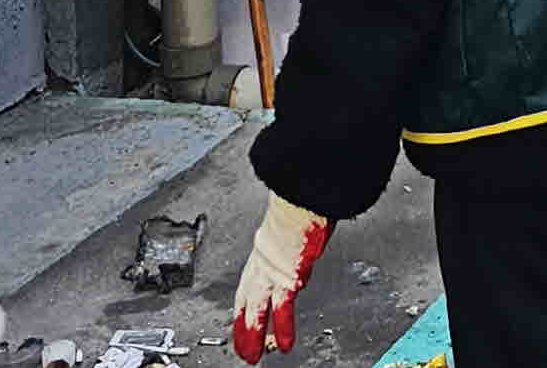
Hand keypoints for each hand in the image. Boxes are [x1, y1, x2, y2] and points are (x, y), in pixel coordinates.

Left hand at [229, 195, 333, 360]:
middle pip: (247, 302)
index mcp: (263, 250)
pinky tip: (284, 345)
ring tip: (254, 357)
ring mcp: (272, 272)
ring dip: (254, 336)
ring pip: (258, 311)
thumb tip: (305, 231)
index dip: (242, 306)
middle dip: (242, 328)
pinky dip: (283, 328)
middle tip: (242, 349)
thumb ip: (293, 232)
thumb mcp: (291, 219)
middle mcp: (263, 263)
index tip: (241, 319)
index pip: (248, 285)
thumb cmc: (299, 200)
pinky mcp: (286, 278)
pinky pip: (282, 309)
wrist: (300, 194)